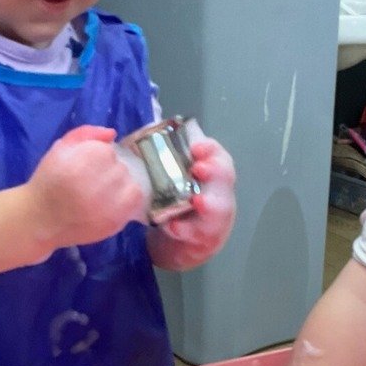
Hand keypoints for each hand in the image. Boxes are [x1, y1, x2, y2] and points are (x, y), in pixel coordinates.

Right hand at [24, 124, 145, 254]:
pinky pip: (136, 199)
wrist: (40, 220)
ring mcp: (111, 201)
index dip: (97, 158)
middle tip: (89, 185)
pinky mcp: (117, 218)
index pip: (107, 151)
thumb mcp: (60, 149)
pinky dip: (128, 200)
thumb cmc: (49, 182)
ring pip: (129, 182)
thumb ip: (85, 133)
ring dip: (119, 186)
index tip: (83, 169)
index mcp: (84, 159)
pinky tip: (112, 204)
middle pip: (119, 167)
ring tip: (99, 196)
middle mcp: (99, 180)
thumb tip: (112, 133)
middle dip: (107, 173)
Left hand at [156, 135, 235, 263]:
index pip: (217, 153)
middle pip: (225, 177)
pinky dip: (185, 230)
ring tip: (198, 201)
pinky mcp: (204, 236)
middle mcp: (218, 190)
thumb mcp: (173, 171)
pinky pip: (197, 234)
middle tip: (198, 169)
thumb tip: (140, 130)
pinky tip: (173, 227)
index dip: (210, 149)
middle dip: (214, 171)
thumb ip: (160, 152)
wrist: (183, 230)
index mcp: (211, 169)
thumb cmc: (178, 192)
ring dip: (209, 203)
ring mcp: (214, 214)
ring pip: (219, 208)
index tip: (196, 148)